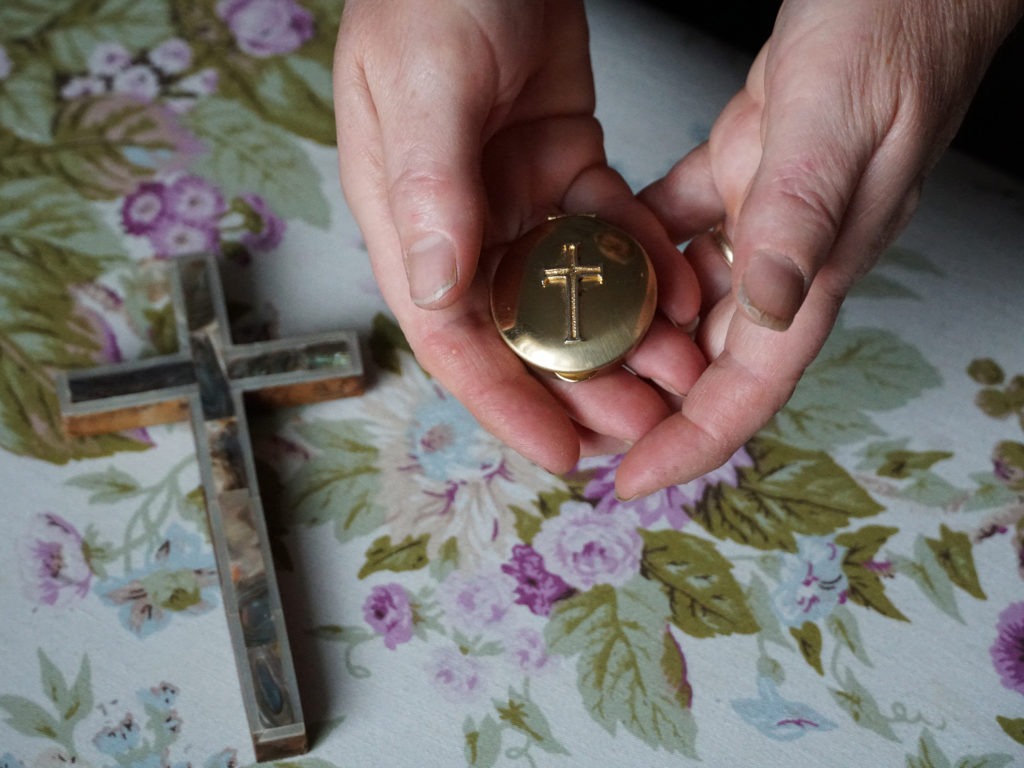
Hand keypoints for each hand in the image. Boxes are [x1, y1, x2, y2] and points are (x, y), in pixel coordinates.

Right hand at [333, 0, 704, 473]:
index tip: (559, 450)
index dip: (502, 400)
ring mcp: (516, 197)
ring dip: (623, 335)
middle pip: (517, 329)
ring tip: (679, 372)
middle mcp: (460, 222)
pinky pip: (610, 232)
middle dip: (577, 385)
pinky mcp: (568, 167)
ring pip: (571, 292)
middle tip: (639, 424)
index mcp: (408, 218)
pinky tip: (685, 291)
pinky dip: (646, 263)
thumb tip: (436, 291)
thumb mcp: (424, 83)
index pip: (449, 334)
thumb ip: (430, 185)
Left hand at [615, 0, 1022, 497]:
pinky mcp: (742, 167)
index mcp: (818, 262)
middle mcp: (789, 252)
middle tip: (579, 418)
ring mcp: (765, 212)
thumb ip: (801, 214)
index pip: (751, 383)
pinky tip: (597, 249)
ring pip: (692, 295)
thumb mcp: (838, 123)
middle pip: (713, 356)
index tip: (635, 479)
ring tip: (571, 349)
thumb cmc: (896, 30)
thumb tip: (768, 307)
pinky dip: (639, 242)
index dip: (693, 440)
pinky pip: (678, 222)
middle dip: (651, 398)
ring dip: (638, 327)